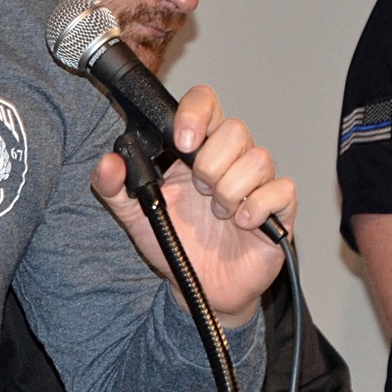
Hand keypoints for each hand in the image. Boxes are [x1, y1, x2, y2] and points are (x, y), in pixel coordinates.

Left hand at [92, 85, 295, 325]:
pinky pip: (283, 190)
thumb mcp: (136, 215)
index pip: (206, 103)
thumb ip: (114, 188)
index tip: (182, 140)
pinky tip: (241, 223)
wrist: (199, 288)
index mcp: (197, 150)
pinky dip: (259, 206)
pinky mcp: (279, 210)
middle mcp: (231, 160)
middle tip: (198, 191)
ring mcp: (257, 184)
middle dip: (211, 162)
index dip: (196, 112)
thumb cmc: (176, 243)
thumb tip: (108, 162)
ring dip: (231, 189)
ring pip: (259, 158)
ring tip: (217, 213)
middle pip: (235, 129)